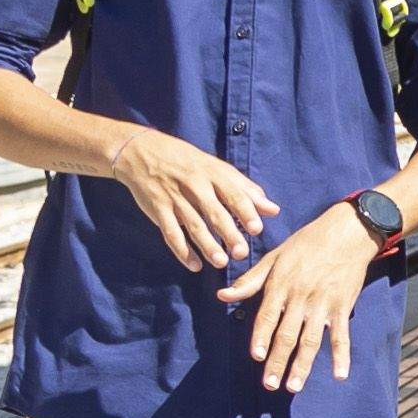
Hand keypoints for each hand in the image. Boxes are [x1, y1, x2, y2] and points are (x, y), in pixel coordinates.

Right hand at [105, 125, 274, 270]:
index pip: (232, 194)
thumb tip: (273, 210)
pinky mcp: (157, 209)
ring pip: (192, 224)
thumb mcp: (218, 169)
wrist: (143, 152)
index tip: (256, 229)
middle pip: (214, 212)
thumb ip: (246, 190)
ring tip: (221, 262)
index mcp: (213, 174)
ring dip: (207, 244)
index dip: (245, 212)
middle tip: (242, 253)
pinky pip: (169, 232)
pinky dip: (181, 250)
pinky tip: (194, 265)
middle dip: (228, 233)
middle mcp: (194, 186)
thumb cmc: (190, 163)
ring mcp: (174, 198)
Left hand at [218, 210, 376, 391]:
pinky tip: (340, 374)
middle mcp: (300, 298)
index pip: (267, 317)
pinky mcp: (342, 307)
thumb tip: (222, 296)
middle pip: (287, 335)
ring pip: (311, 340)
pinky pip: (341, 335)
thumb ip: (250, 281)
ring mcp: (323, 304)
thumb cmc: (306, 243)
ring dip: (302, 365)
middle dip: (278, 361)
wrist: (345, 233)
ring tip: (294, 386)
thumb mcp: (274, 257)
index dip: (261, 337)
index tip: (257, 357)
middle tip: (270, 385)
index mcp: (281, 286)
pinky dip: (341, 355)